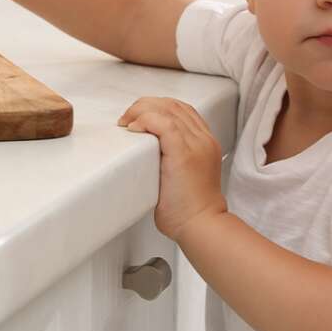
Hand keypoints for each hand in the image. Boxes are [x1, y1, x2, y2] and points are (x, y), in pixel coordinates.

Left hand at [118, 97, 225, 240]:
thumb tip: (146, 152)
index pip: (181, 109)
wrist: (201, 225)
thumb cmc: (190, 209)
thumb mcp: (185, 175)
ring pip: (167, 109)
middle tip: (127, 119)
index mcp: (205, 142)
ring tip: (126, 123)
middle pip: (173, 105)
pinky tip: (134, 130)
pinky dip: (145, 120)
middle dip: (145, 105)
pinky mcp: (184, 154)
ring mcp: (196, 145)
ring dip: (141, 110)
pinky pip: (164, 124)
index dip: (157, 107)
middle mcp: (203, 139)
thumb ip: (173, 157)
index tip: (138, 117)